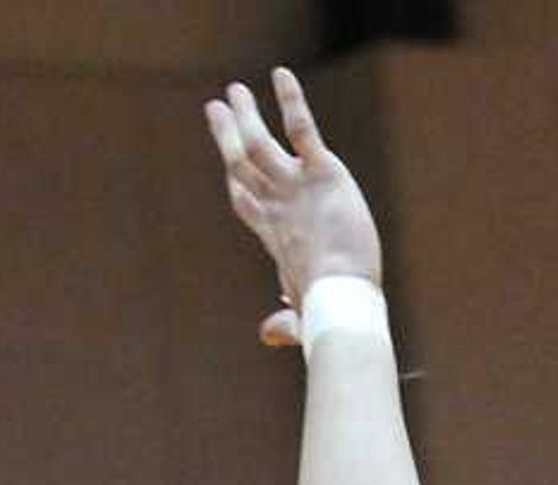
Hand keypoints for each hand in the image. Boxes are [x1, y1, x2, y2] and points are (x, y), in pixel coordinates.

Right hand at [206, 69, 381, 314]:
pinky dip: (291, 101)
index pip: (248, 203)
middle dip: (229, 137)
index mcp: (275, 236)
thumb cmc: (323, 314)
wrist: (340, 302)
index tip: (229, 167)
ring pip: (260, 143)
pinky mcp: (321, 173)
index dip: (237, 183)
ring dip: (246, 116)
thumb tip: (270, 334)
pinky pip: (301, 129)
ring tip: (235, 91)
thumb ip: (285, 321)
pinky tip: (281, 75)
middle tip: (217, 110)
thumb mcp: (299, 315)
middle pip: (243, 165)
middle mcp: (278, 207)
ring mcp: (295, 187)